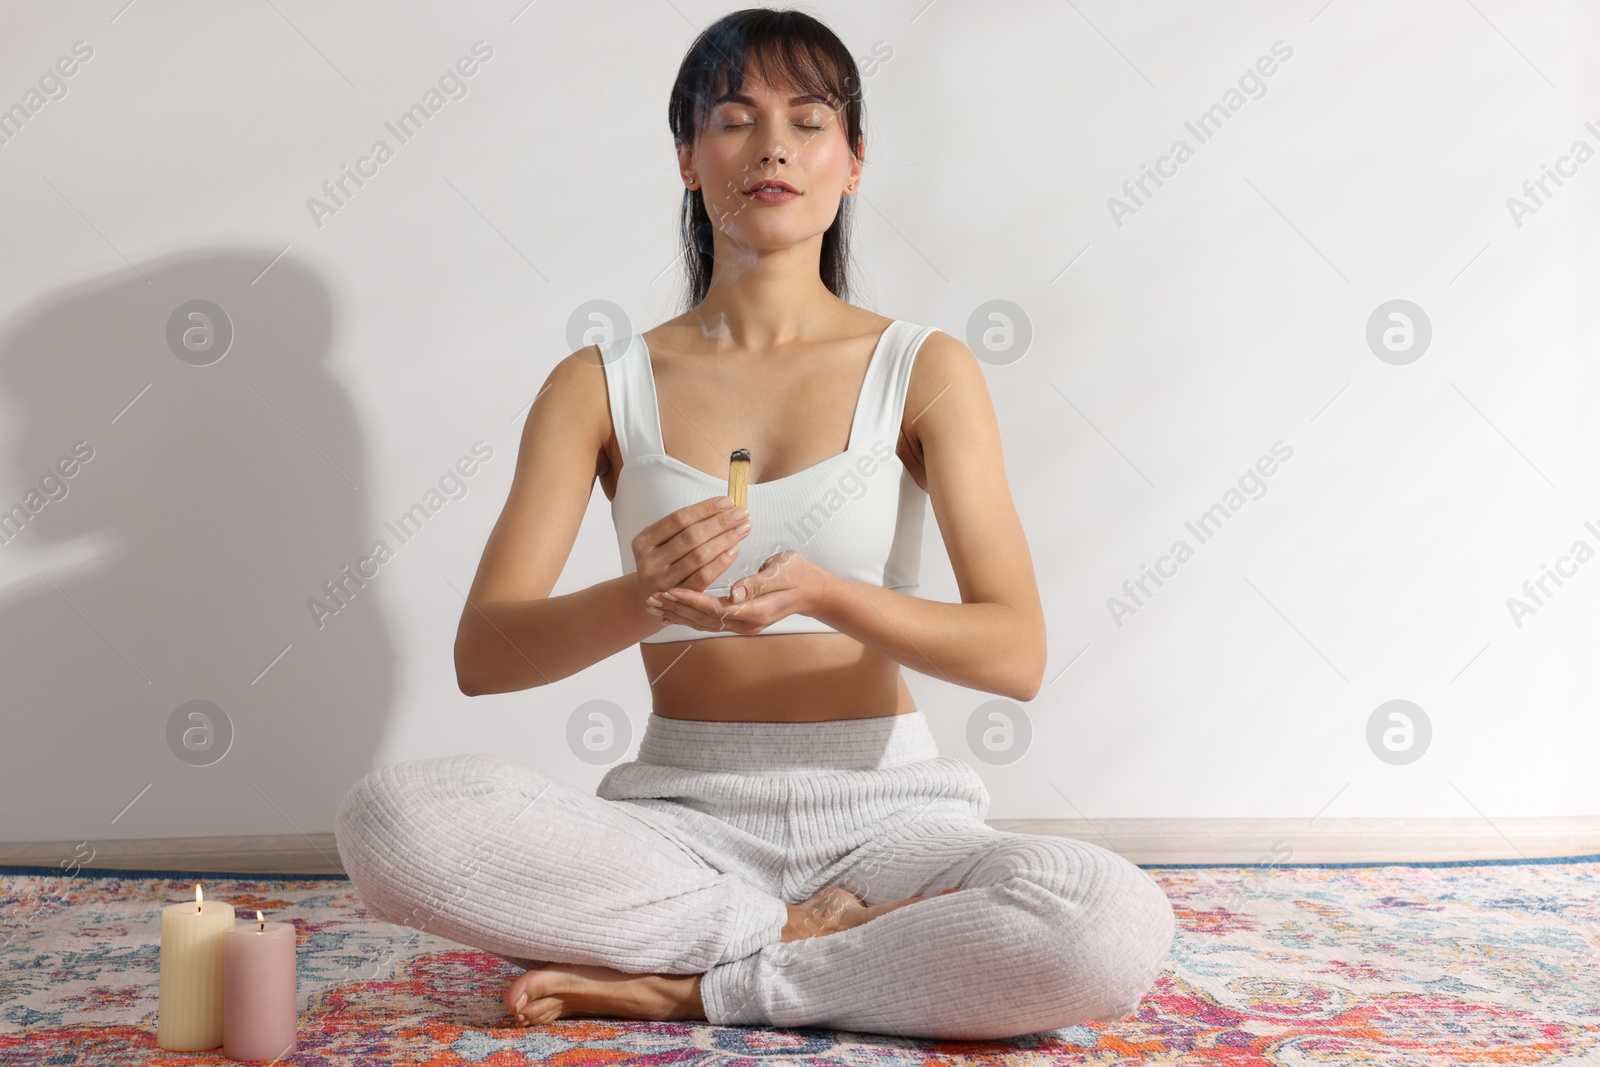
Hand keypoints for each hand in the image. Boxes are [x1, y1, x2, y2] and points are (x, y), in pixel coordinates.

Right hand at [630, 496, 751, 604]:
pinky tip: (735, 549)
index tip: (728, 501)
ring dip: (725, 540)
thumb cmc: (662, 561)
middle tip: (742, 513)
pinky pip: (704, 577)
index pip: (678, 519)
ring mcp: (663, 581)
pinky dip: (722, 561)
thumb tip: (724, 507)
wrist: (647, 597)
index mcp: (643, 541)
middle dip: (720, 522)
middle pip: (691, 537)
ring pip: (699, 556)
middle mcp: (650, 561)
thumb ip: (685, 526)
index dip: (705, 509)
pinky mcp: (679, 598)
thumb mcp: (662, 542)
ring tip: (743, 528)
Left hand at [646, 548, 833, 634]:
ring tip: (655, 605)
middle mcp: (746, 623)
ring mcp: (743, 625)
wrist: (813, 590)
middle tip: (652, 598)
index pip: (716, 609)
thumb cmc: (798, 574)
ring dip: (679, 614)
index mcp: (755, 611)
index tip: (670, 590)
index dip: (692, 600)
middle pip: (704, 620)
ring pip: (703, 623)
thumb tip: (735, 592)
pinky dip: (689, 616)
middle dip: (677, 609)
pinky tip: (673, 610)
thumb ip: (758, 582)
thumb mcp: (783, 571)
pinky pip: (709, 621)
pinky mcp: (739, 620)